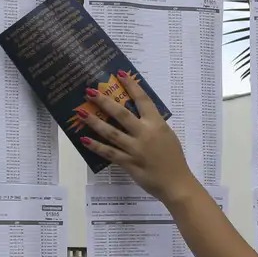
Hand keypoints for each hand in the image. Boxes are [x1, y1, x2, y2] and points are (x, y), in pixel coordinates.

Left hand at [78, 71, 201, 204]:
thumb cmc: (174, 158)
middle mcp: (145, 134)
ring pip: (111, 133)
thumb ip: (152, 124)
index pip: (143, 100)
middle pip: (121, 114)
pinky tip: (84, 140)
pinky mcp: (128, 163)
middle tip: (90, 91)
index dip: (131, 86)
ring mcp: (135, 149)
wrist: (176, 183)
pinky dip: (96, 146)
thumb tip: (136, 114)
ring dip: (95, 122)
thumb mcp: (167, 135)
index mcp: (157, 124)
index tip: (120, 74)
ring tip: (81, 113)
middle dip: (104, 102)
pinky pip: (109, 153)